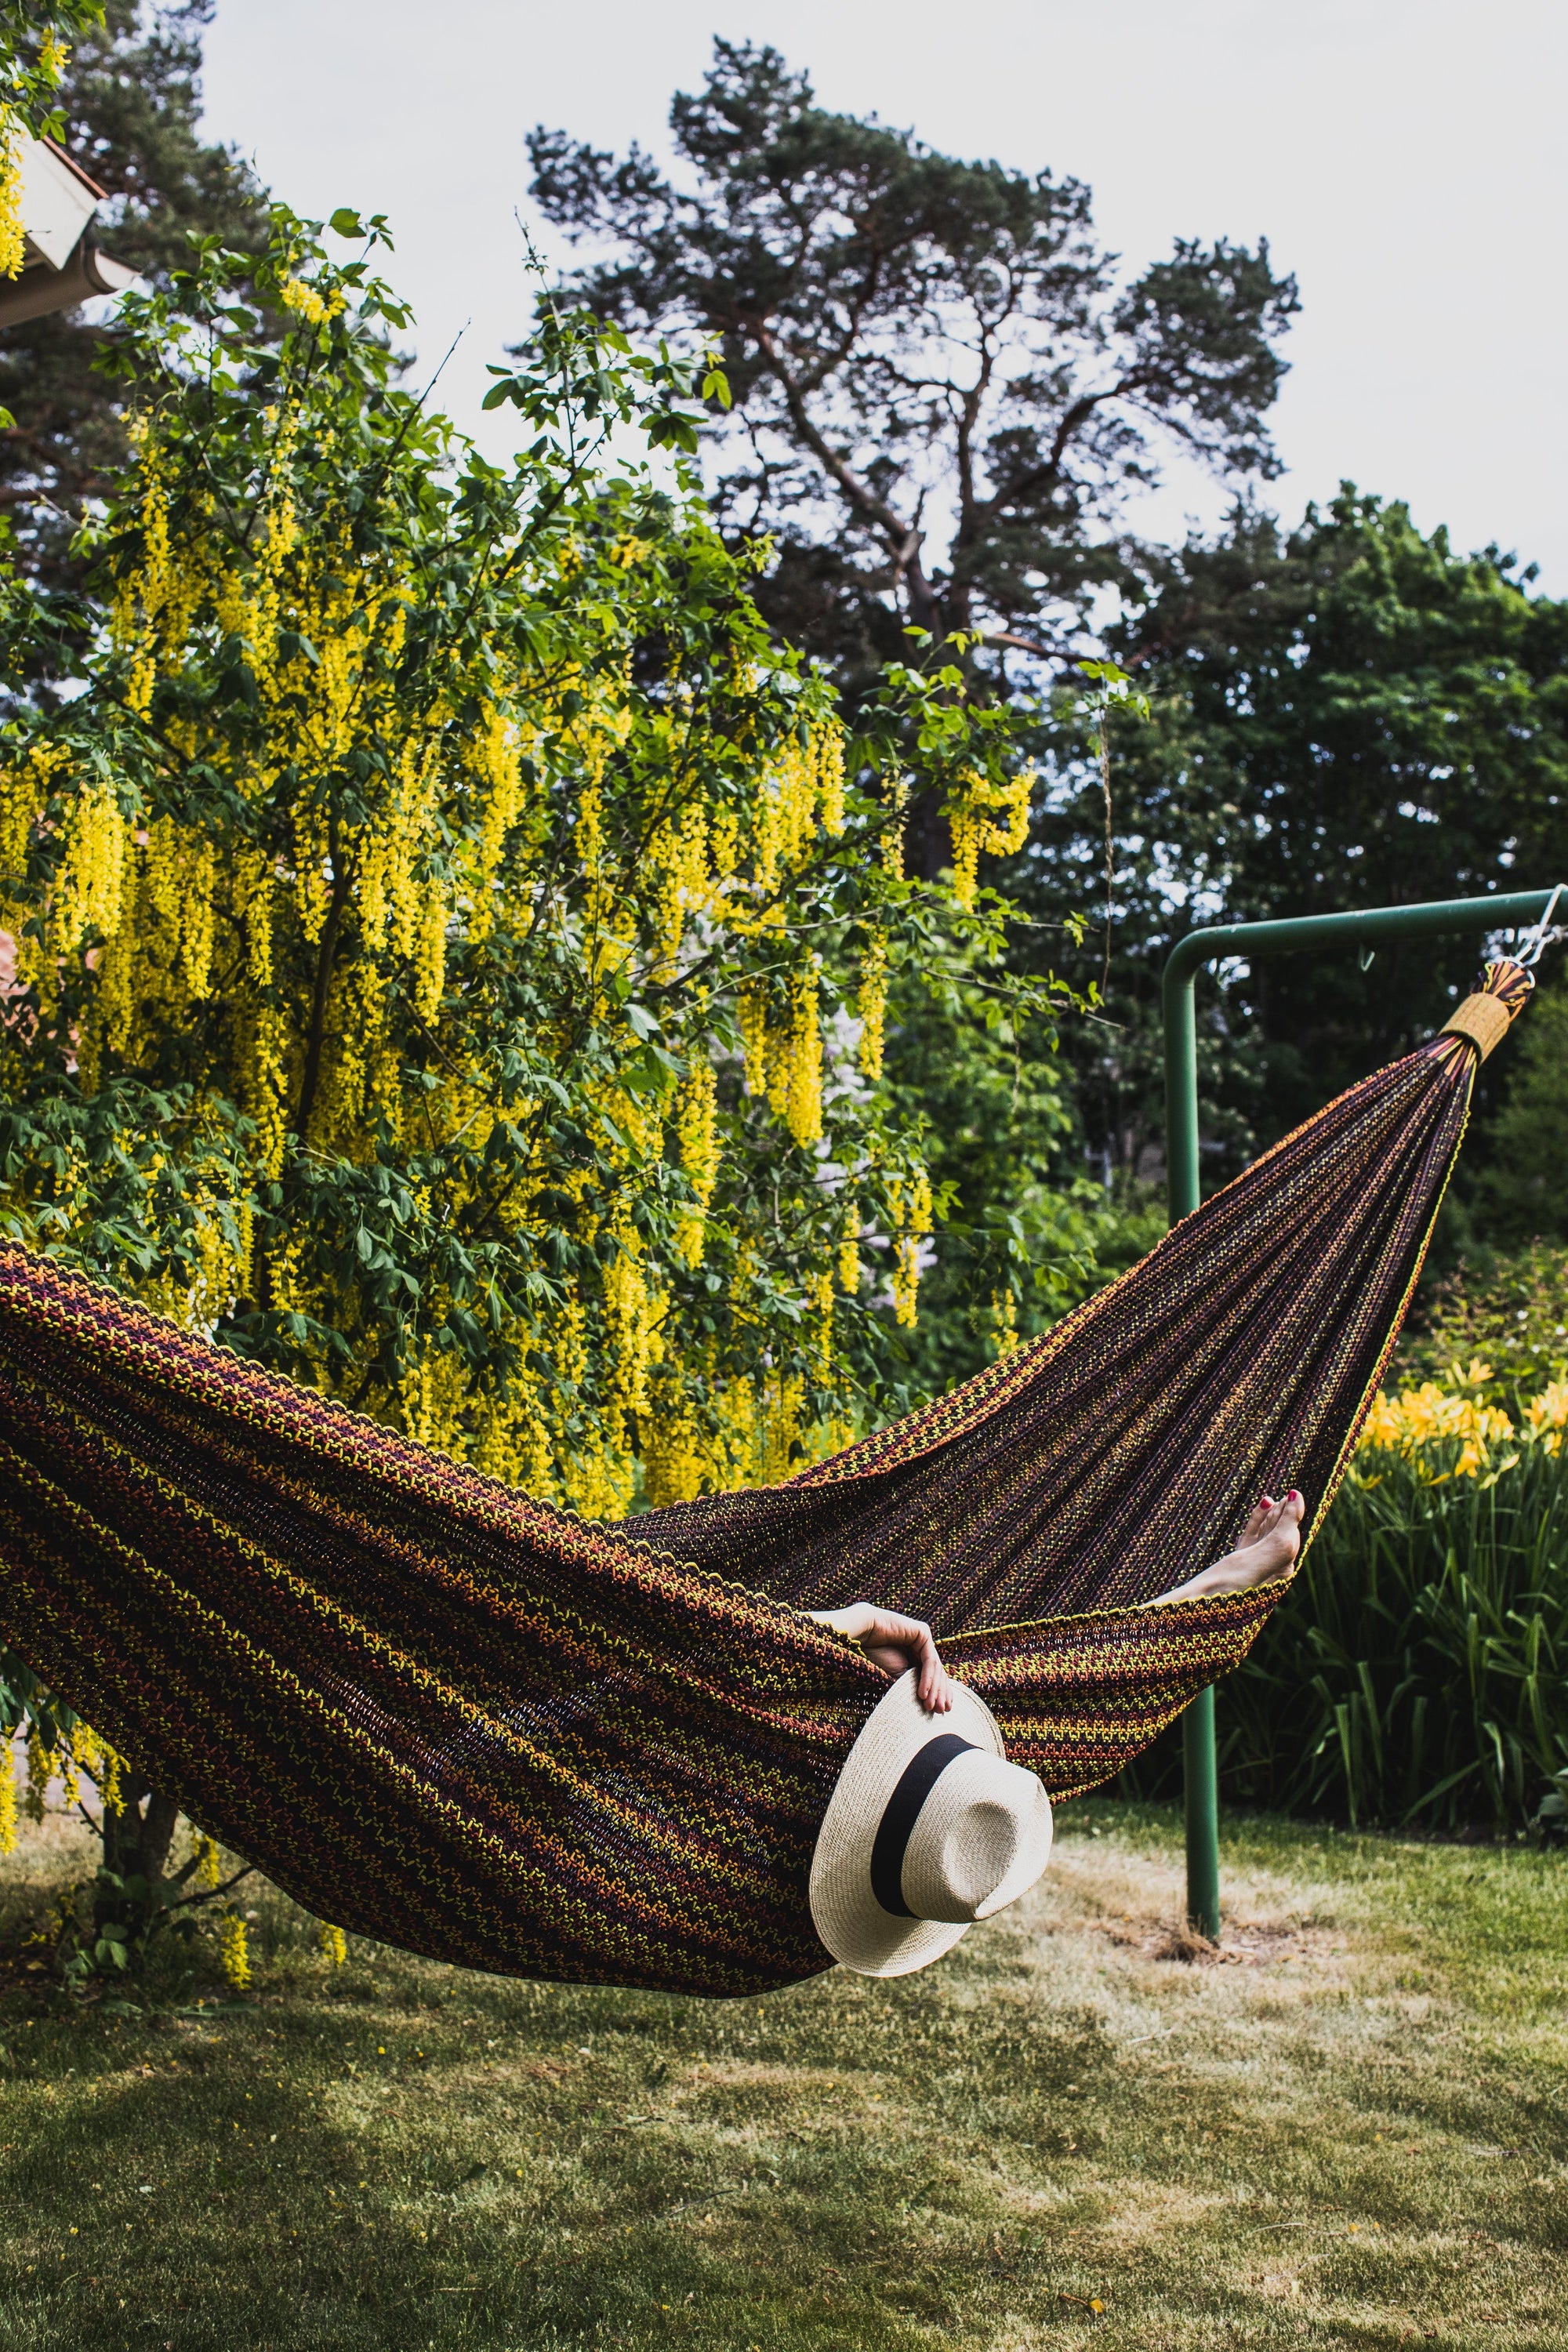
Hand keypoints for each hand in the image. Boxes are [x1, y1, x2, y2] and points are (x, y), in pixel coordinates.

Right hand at [807, 1602, 953, 1712]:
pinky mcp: (923, 1633)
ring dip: (934, 1689)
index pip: (933, 1675)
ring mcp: (924, 1638)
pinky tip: (923, 1694)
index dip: (938, 1693)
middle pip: (937, 1672)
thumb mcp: (897, 1677)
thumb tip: (930, 1704)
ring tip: (930, 1706)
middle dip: (940, 1693)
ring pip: (935, 1668)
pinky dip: (928, 1678)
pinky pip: (929, 1660)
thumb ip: (913, 1685)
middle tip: (941, 1711)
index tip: (941, 1712)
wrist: (862, 1635)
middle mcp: (922, 1646)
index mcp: (916, 1655)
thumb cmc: (874, 1656)